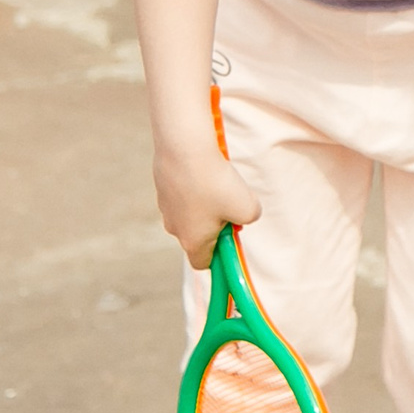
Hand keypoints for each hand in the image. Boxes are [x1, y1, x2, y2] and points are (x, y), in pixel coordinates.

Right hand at [154, 141, 262, 268]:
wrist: (184, 148)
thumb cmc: (215, 183)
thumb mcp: (249, 208)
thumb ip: (250, 218)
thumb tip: (244, 214)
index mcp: (193, 242)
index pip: (203, 263)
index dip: (220, 255)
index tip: (232, 238)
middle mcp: (175, 228)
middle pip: (199, 234)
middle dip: (218, 222)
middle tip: (231, 203)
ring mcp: (166, 206)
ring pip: (192, 211)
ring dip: (207, 201)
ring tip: (217, 181)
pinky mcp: (163, 185)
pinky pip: (184, 191)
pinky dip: (195, 183)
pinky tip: (205, 169)